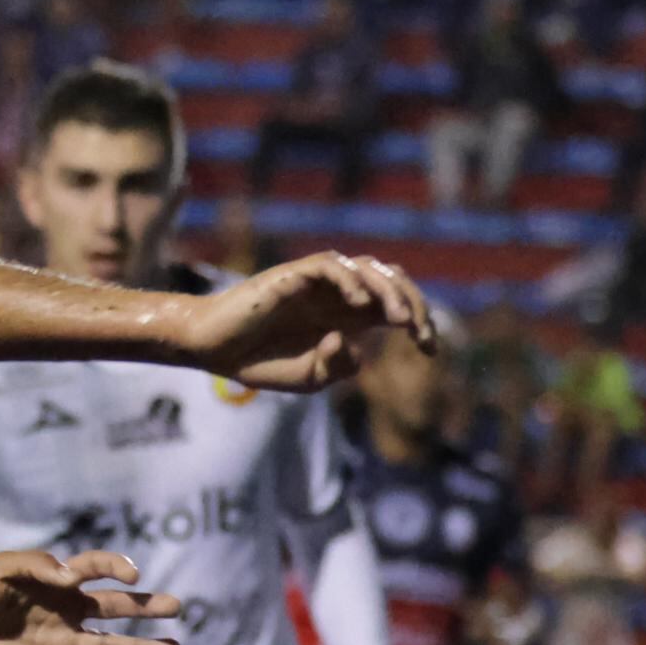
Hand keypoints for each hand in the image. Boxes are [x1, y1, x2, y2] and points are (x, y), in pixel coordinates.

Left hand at [0, 545, 182, 644]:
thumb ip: (37, 564)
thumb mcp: (1, 566)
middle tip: (178, 607)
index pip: (96, 569)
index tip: (132, 574)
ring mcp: (61, 640)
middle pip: (115, 608)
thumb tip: (70, 577)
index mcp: (59, 580)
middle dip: (146, 606)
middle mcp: (67, 609)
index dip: (115, 567)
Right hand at [173, 253, 435, 392]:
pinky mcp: (293, 275)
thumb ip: (339, 366)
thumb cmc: (262, 361)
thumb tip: (352, 341)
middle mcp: (339, 294)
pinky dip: (349, 281)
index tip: (430, 349)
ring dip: (389, 292)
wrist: (215, 350)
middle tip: (420, 334)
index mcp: (348, 315)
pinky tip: (358, 305)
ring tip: (400, 320)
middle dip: (413, 304)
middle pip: (392, 281)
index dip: (419, 321)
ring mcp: (317, 282)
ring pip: (367, 268)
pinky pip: (330, 266)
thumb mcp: (312, 378)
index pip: (395, 305)